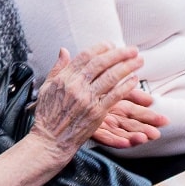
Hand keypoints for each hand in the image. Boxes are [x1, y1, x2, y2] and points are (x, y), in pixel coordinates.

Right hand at [29, 45, 146, 154]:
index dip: (101, 48)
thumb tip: (64, 50)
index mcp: (64, 78)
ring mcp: (87, 99)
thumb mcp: (46, 87)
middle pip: (101, 64)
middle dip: (119, 54)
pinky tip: (134, 80)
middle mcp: (76, 86)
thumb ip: (57, 68)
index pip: (85, 56)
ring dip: (127, 67)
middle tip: (132, 50)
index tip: (111, 45)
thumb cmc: (47, 116)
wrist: (50, 140)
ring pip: (111, 77)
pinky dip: (126, 86)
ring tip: (138, 61)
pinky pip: (115, 95)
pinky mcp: (97, 112)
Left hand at [92, 94, 166, 147]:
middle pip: (131, 124)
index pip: (134, 110)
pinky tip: (126, 144)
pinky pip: (106, 139)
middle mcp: (110, 117)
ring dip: (134, 136)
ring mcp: (102, 125)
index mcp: (114, 106)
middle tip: (159, 131)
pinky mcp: (93, 132)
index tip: (162, 120)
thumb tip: (144, 91)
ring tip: (146, 137)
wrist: (63, 112)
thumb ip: (126, 91)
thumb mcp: (108, 89)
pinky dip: (116, 142)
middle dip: (146, 127)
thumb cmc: (86, 96)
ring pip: (122, 133)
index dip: (147, 114)